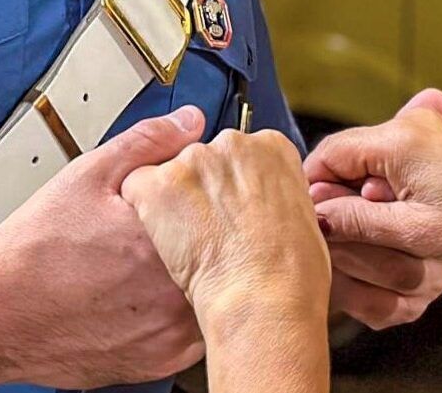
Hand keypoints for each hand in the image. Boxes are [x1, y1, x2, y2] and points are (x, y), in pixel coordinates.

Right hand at [0, 106, 207, 388]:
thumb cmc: (33, 251)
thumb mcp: (87, 175)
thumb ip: (147, 143)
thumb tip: (190, 122)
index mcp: (167, 238)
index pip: (220, 210)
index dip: (204, 199)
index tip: (189, 196)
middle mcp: (176, 291)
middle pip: (219, 256)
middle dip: (201, 240)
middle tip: (158, 234)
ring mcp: (170, 332)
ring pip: (210, 298)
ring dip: (195, 280)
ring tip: (147, 267)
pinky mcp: (158, 362)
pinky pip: (191, 336)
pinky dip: (177, 315)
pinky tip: (144, 298)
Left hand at [120, 129, 330, 321]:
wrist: (265, 298)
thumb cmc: (291, 273)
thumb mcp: (305, 219)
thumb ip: (275, 193)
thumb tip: (261, 200)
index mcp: (271, 148)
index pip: (239, 152)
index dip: (232, 185)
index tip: (232, 207)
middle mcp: (232, 144)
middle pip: (203, 157)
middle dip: (201, 189)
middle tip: (209, 229)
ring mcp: (194, 160)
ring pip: (169, 171)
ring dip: (172, 200)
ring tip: (190, 241)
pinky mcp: (160, 182)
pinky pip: (135, 186)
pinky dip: (142, 209)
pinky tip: (162, 238)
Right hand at [305, 93, 441, 308]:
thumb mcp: (413, 231)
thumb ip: (357, 220)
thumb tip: (319, 215)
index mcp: (399, 139)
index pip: (329, 152)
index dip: (317, 187)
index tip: (319, 218)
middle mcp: (412, 123)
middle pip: (350, 151)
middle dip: (345, 188)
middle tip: (357, 226)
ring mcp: (430, 127)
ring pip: (373, 154)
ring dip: (369, 186)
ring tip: (393, 221)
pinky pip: (398, 153)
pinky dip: (392, 179)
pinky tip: (411, 208)